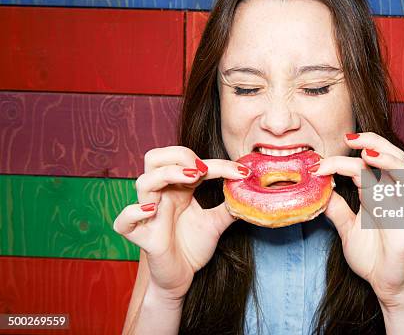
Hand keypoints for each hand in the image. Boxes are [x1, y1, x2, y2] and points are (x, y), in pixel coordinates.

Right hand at [113, 146, 248, 299]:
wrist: (180, 279)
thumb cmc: (192, 247)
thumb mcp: (216, 223)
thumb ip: (229, 206)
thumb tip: (248, 191)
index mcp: (178, 188)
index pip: (192, 164)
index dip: (218, 164)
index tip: (242, 172)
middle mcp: (161, 195)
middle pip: (155, 158)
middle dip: (179, 155)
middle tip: (202, 169)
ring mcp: (149, 214)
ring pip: (143, 182)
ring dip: (167, 174)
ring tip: (191, 179)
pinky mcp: (140, 236)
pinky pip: (123, 221)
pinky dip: (134, 212)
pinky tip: (152, 210)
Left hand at [315, 133, 403, 307]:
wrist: (383, 284)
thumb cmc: (370, 256)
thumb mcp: (347, 228)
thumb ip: (335, 208)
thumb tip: (319, 188)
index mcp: (378, 192)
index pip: (364, 165)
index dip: (342, 159)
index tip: (319, 166)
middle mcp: (395, 194)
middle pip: (391, 156)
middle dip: (372, 142)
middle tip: (349, 139)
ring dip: (388, 160)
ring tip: (368, 155)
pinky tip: (399, 184)